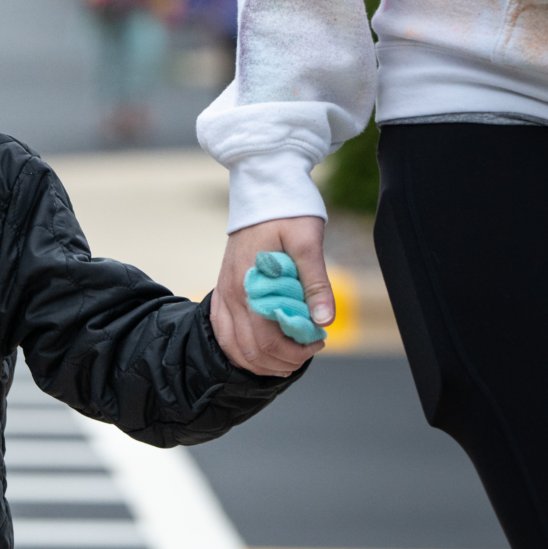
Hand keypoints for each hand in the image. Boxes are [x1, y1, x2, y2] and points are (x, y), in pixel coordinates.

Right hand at [212, 216, 329, 376]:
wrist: (262, 187)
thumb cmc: (288, 211)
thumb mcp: (308, 243)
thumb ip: (316, 283)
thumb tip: (324, 321)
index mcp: (250, 286)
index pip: (267, 340)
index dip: (296, 351)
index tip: (318, 341)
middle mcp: (231, 295)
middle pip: (251, 350)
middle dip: (283, 360)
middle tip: (309, 348)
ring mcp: (224, 294)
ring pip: (235, 348)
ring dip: (263, 360)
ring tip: (290, 352)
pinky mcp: (223, 290)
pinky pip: (225, 333)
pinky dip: (243, 350)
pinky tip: (263, 347)